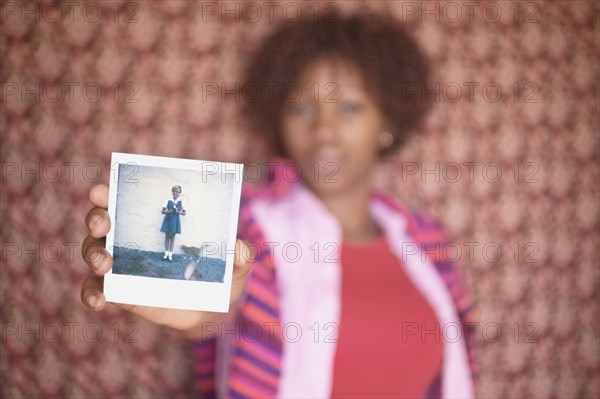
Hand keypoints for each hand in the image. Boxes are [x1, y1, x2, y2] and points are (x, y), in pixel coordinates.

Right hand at [81, 184, 253, 338]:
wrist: (210, 309)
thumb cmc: (219, 276)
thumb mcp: (235, 266)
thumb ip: (241, 257)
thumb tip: (241, 248)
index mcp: (156, 220)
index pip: (127, 198)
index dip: (109, 192)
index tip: (101, 191)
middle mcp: (132, 237)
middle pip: (102, 221)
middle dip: (97, 217)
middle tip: (104, 223)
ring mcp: (122, 265)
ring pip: (94, 252)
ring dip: (93, 254)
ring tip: (105, 263)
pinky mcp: (121, 292)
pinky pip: (96, 290)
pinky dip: (92, 293)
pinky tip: (100, 300)